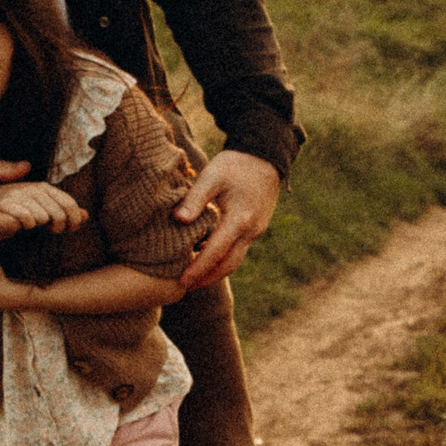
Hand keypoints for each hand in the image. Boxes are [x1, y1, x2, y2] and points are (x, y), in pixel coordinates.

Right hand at [0, 180, 87, 233]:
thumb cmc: (14, 208)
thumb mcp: (42, 208)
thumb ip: (62, 209)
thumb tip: (85, 215)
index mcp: (43, 187)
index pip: (69, 204)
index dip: (74, 220)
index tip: (70, 227)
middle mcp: (31, 188)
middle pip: (59, 214)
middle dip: (57, 227)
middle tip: (49, 229)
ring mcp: (17, 195)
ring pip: (42, 218)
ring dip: (38, 226)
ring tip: (29, 224)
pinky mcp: (3, 204)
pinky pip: (26, 220)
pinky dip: (25, 225)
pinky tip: (18, 225)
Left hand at [176, 149, 280, 288]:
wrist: (266, 158)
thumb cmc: (236, 164)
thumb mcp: (212, 175)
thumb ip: (195, 198)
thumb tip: (178, 220)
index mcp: (239, 220)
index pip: (215, 253)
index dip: (198, 269)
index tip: (181, 281)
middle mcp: (251, 231)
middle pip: (228, 265)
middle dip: (207, 279)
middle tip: (184, 287)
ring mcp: (256, 231)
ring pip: (235, 260)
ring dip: (216, 271)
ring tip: (194, 278)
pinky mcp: (256, 228)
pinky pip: (238, 250)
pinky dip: (223, 258)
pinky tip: (207, 256)